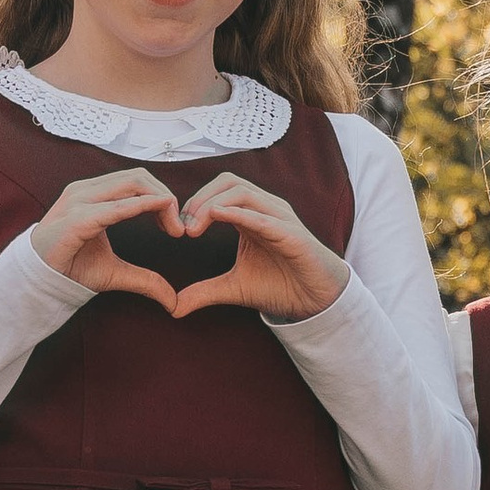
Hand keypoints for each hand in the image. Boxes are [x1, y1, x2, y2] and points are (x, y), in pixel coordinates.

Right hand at [30, 166, 198, 309]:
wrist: (39, 281)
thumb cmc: (71, 268)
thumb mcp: (116, 273)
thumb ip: (145, 280)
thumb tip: (172, 300)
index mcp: (94, 194)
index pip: (137, 181)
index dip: (162, 197)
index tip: (176, 226)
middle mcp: (87, 191)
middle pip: (139, 176)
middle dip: (166, 197)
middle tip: (179, 228)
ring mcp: (79, 201)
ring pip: (132, 182)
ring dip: (160, 200)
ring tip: (172, 228)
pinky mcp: (76, 219)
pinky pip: (115, 207)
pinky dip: (141, 206)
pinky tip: (158, 212)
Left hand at [169, 172, 350, 322]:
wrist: (315, 300)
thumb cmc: (281, 286)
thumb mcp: (234, 288)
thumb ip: (204, 292)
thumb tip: (173, 307)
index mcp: (250, 215)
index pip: (219, 190)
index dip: (195, 203)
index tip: (179, 229)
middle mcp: (265, 209)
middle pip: (228, 181)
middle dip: (200, 198)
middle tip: (184, 227)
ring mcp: (279, 217)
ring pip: (242, 192)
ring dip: (213, 204)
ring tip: (195, 227)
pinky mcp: (291, 233)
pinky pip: (263, 216)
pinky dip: (239, 213)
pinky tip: (218, 217)